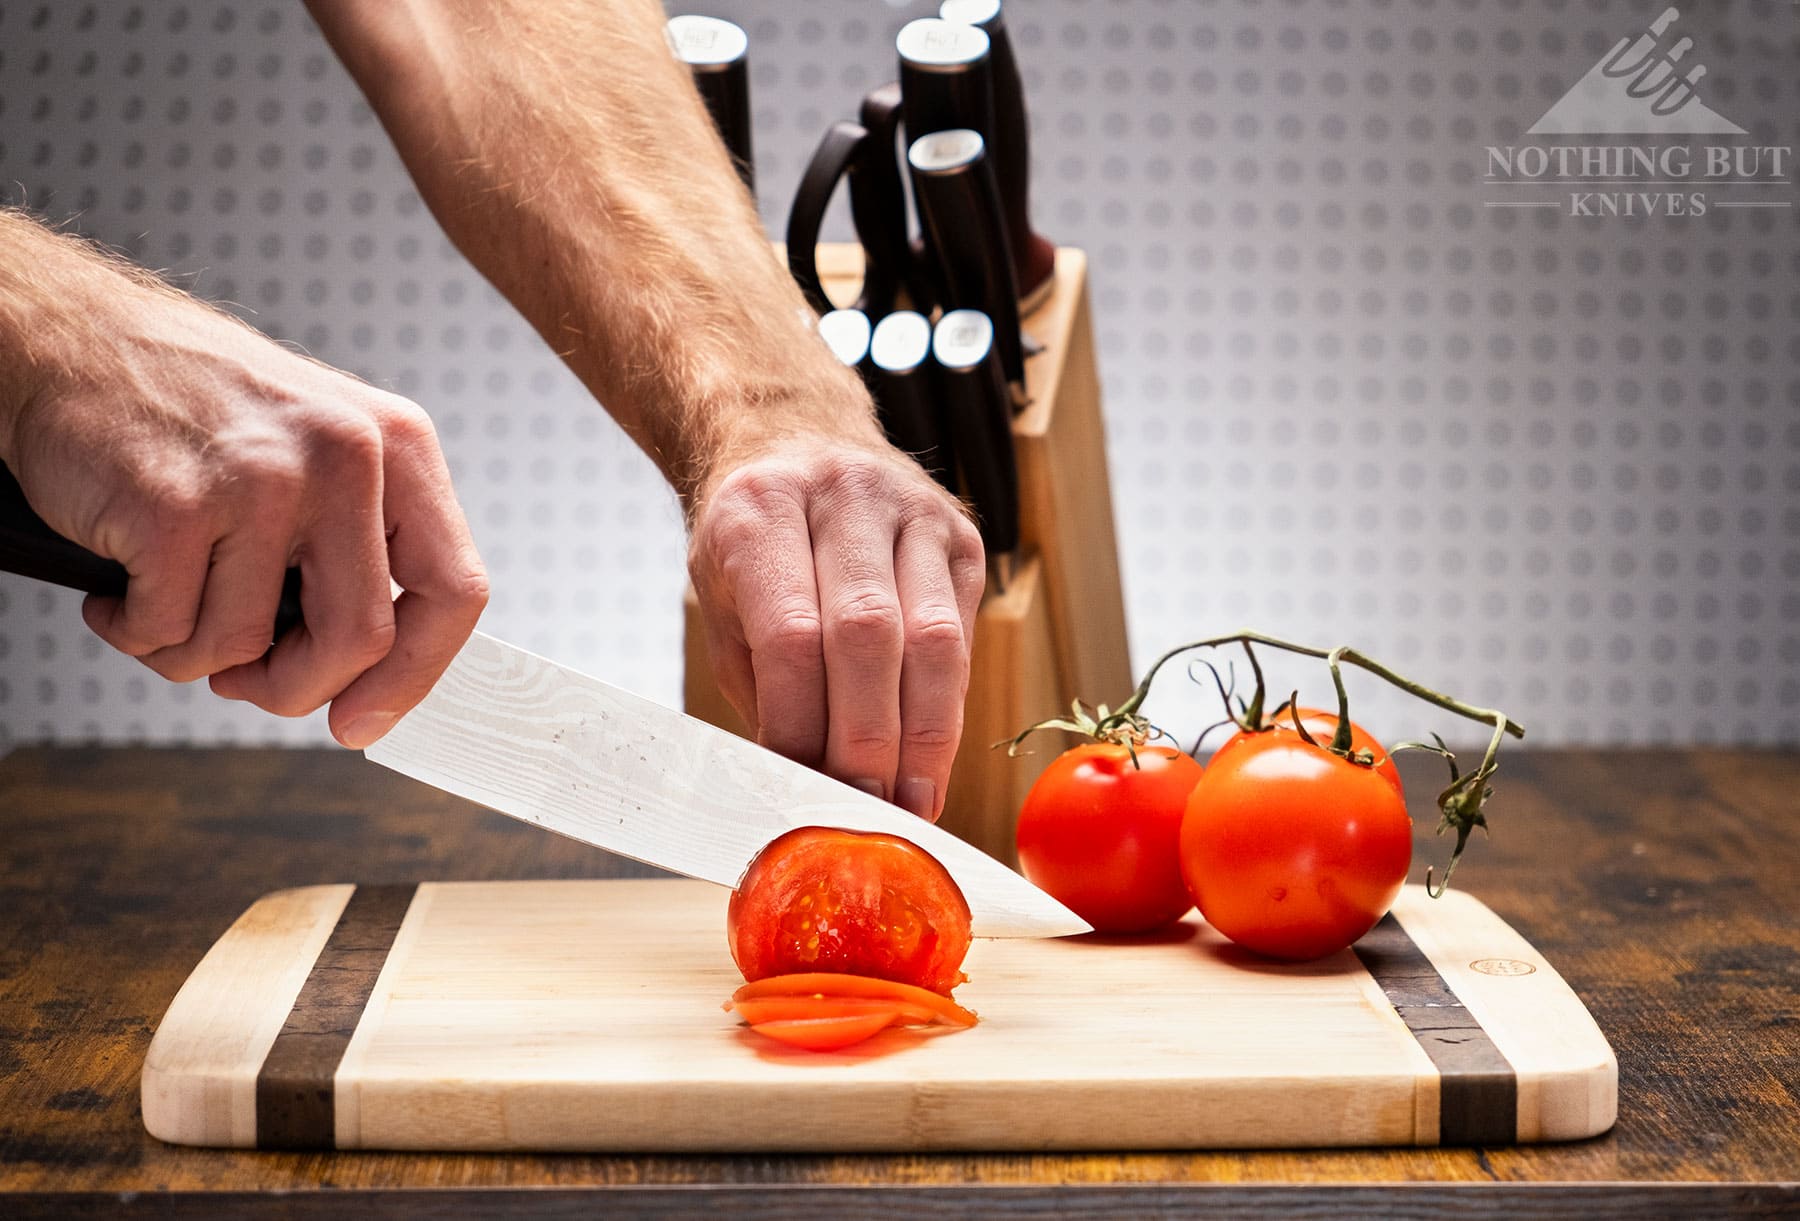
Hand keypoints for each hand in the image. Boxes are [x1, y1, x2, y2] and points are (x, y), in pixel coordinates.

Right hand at [2, 264, 487, 747]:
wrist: (70, 342)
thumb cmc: (196, 409)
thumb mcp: (320, 447)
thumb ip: (362, 541)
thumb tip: (377, 671)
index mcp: (398, 444)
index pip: (454, 589)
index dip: (414, 675)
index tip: (364, 718)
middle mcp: (346, 456)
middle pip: (360, 641)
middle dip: (296, 688)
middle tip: (247, 682)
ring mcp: (263, 480)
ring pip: (250, 648)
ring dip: (196, 658)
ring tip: (164, 606)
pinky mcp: (176, 507)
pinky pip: (169, 633)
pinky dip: (135, 634)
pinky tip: (119, 593)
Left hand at [688, 437, 985, 820]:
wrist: (793, 437)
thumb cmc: (753, 543)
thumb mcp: (722, 600)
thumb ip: (759, 685)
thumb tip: (798, 785)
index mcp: (760, 507)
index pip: (791, 634)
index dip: (803, 724)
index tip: (801, 791)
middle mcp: (842, 495)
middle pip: (869, 635)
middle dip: (868, 740)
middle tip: (862, 813)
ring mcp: (911, 508)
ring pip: (933, 638)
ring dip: (923, 736)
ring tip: (909, 804)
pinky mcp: (959, 535)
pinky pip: (961, 636)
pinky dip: (946, 709)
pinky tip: (929, 762)